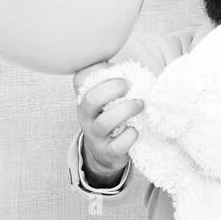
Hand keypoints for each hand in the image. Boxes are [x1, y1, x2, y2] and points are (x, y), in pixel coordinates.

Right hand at [73, 62, 143, 184]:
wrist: (104, 151)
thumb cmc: (109, 116)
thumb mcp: (106, 97)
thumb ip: (113, 80)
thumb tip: (132, 68)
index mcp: (85, 97)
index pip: (80, 79)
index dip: (99, 69)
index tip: (115, 69)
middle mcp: (86, 116)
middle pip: (91, 99)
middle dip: (114, 89)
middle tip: (130, 86)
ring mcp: (96, 135)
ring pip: (104, 122)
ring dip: (126, 110)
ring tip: (140, 104)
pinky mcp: (108, 151)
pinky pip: (117, 145)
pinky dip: (129, 136)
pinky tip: (135, 130)